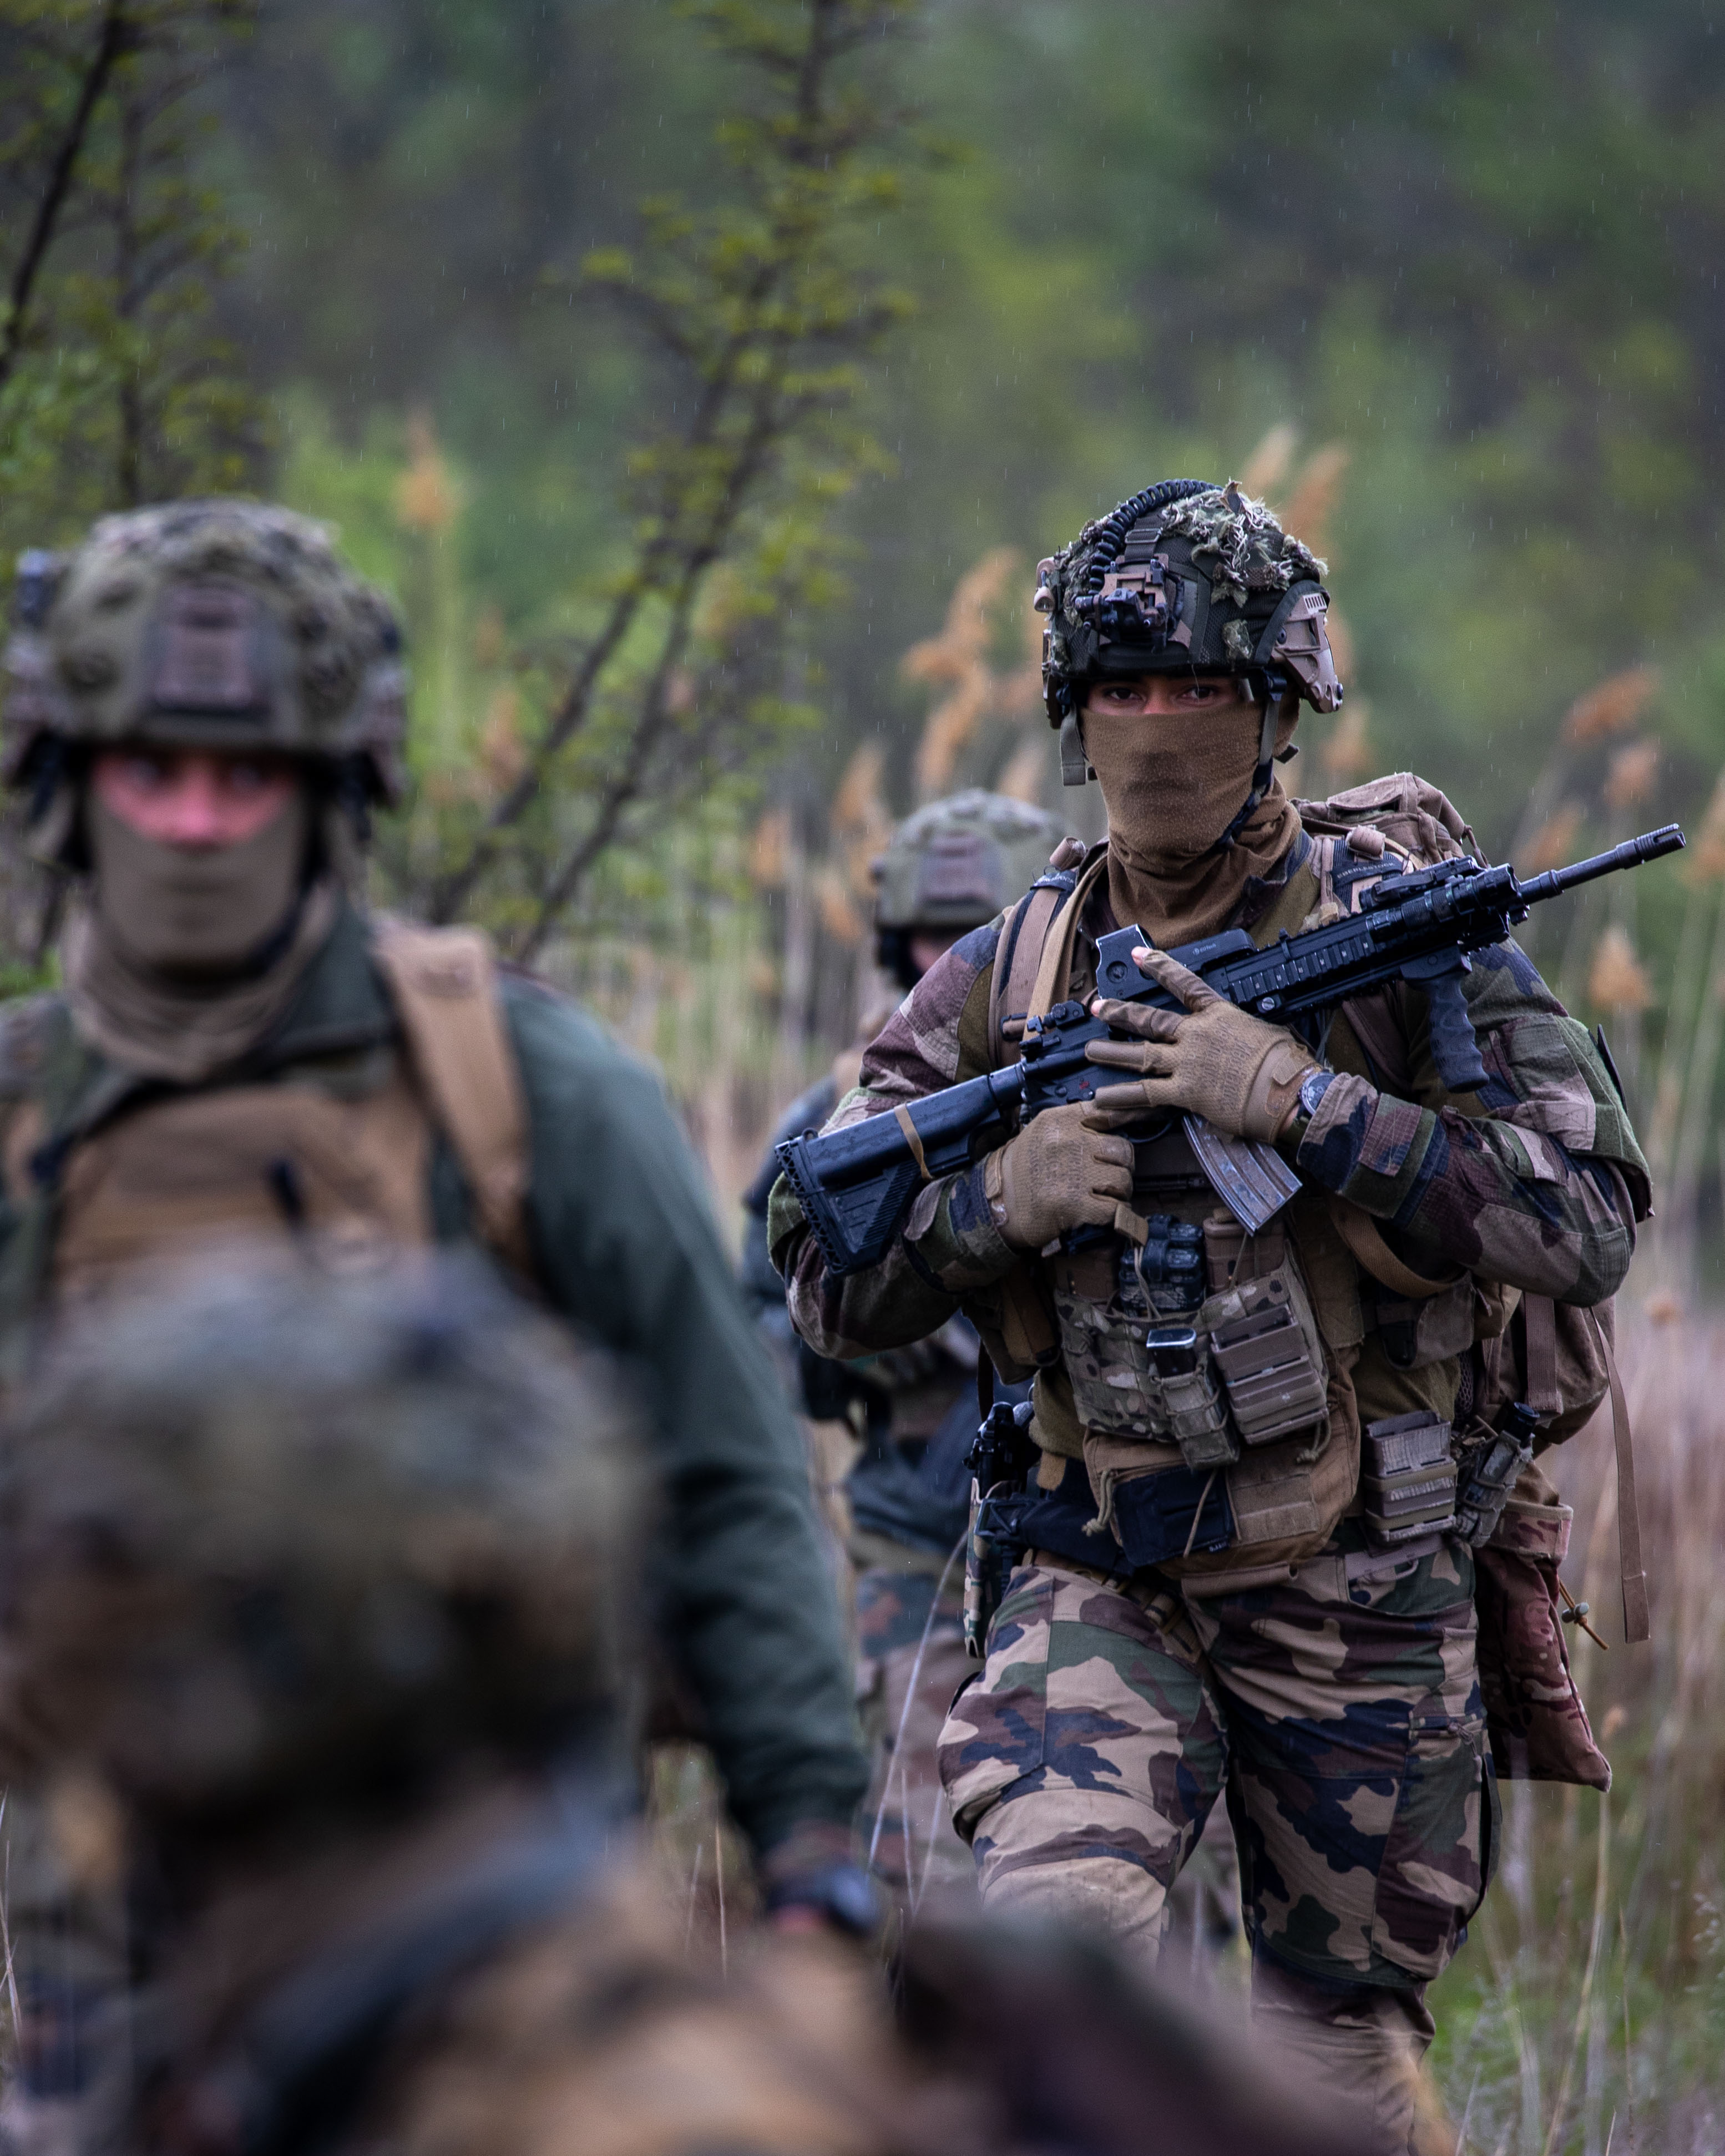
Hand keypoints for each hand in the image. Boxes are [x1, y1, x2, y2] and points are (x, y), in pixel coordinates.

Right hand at [983, 1100, 1134, 1250]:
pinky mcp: (1074, 1204)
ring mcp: (1072, 1173)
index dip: (1136, 1113)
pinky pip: (1115, 1208)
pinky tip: (1104, 1214)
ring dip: (1119, 1193)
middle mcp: (1068, 1143)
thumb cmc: (1025, 1169)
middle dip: (1121, 1167)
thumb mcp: (1043, 1132)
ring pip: (1123, 1180)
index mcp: (1060, 1121)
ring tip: (1103, 1196)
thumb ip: (1076, 1124)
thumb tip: (1118, 1117)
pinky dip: (1115, 1215)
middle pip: (1123, 1150)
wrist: (998, 1202)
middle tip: (1109, 1176)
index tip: (1155, 1113)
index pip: (1109, 1111)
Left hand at [1085, 947, 1317, 1142]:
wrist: (1291, 1091)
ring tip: (1089, 1051)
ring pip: (1139, 1054)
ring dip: (1111, 1053)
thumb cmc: (1287, 1063)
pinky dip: (1121, 1099)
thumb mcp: (1267, 1032)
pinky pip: (1146, 1094)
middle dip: (1120, 1013)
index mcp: (1218, 1014)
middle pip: (1150, 1019)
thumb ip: (1242, 1030)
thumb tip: (1243, 1035)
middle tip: (1097, 1007)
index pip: (1184, 984)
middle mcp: (1197, 1034)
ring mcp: (1188, 1062)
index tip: (1139, 955)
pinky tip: (1099, 1100)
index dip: (1160, 967)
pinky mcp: (1185, 1092)